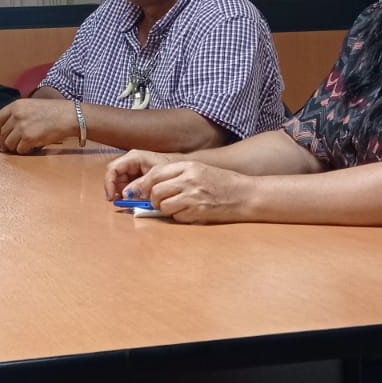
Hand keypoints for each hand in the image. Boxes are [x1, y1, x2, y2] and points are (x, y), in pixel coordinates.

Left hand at [0, 99, 78, 154]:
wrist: (69, 116)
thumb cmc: (53, 111)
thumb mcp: (32, 105)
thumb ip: (18, 114)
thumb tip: (5, 129)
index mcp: (16, 105)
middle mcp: (16, 115)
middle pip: (2, 134)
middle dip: (5, 142)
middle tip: (11, 146)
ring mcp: (22, 127)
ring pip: (9, 144)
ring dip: (15, 147)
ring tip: (24, 146)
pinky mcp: (29, 138)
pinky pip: (20, 150)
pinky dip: (24, 151)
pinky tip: (31, 147)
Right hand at [103, 149, 178, 199]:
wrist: (182, 168)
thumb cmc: (171, 168)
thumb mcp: (156, 177)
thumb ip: (141, 186)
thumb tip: (126, 196)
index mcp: (133, 157)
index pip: (113, 169)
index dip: (109, 184)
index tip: (111, 197)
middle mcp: (130, 163)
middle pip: (115, 178)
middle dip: (116, 191)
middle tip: (122, 203)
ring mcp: (132, 170)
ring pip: (120, 184)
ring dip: (123, 195)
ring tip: (131, 203)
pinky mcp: (136, 178)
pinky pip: (127, 187)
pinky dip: (129, 195)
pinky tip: (135, 201)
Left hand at [127, 160, 253, 223]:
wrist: (246, 194)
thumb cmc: (222, 183)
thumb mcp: (199, 170)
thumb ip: (177, 175)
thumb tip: (150, 187)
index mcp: (188, 166)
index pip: (155, 174)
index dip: (142, 184)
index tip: (135, 192)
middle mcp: (189, 179)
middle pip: (155, 191)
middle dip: (153, 199)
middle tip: (158, 202)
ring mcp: (193, 196)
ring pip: (163, 205)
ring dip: (166, 209)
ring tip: (180, 206)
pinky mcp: (197, 211)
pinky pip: (176, 216)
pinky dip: (179, 216)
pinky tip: (191, 212)